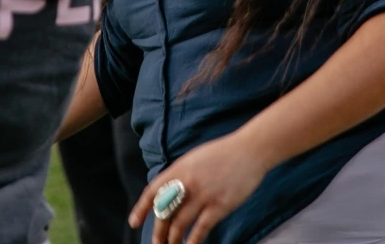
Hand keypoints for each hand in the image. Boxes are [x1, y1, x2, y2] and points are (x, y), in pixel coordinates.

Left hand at [131, 133, 270, 243]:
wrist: (250, 151)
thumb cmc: (223, 154)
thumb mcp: (194, 158)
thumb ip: (180, 175)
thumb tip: (168, 194)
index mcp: (179, 169)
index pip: (153, 191)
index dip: (142, 208)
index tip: (134, 223)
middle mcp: (187, 183)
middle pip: (164, 212)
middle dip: (158, 232)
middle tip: (156, 243)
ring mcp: (203, 195)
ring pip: (179, 224)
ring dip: (173, 240)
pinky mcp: (219, 206)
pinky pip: (201, 229)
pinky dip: (193, 241)